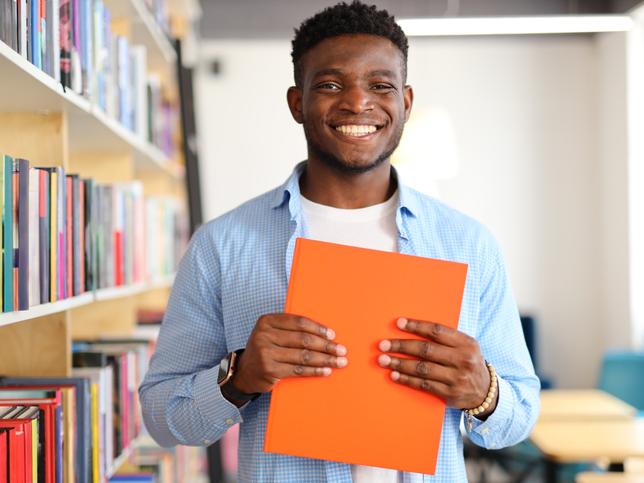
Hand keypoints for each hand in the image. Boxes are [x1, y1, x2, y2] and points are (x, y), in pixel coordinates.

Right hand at [232, 314, 347, 394]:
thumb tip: (324, 333)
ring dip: (325, 359)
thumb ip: (291, 329)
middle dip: (325, 345)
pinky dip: (314, 371)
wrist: (244, 371)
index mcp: (267, 321)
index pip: (298, 322)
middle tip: (341, 350)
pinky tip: (326, 371)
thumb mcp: (272, 333)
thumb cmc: (266, 349)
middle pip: (303, 339)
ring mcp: (266, 353)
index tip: (332, 334)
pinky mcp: (270, 370)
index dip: (318, 328)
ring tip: (339, 361)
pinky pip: (298, 370)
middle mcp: (264, 335)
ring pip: (303, 356)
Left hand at [377, 317, 496, 416]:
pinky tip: (394, 374)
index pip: (437, 331)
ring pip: (422, 368)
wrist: (486, 393)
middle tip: (382, 344)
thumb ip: (445, 339)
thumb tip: (412, 328)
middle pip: (426, 350)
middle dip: (401, 346)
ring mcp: (457, 378)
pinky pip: (423, 385)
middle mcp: (463, 360)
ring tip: (383, 359)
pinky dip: (406, 379)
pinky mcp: (450, 394)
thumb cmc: (468, 363)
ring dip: (399, 363)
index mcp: (466, 343)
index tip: (398, 323)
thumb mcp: (465, 346)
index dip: (416, 326)